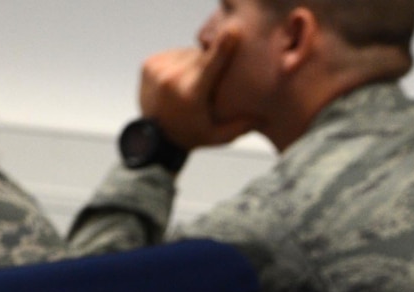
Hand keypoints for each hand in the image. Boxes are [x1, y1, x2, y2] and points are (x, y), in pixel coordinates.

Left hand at [137, 31, 252, 151]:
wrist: (153, 137)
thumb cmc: (191, 136)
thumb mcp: (218, 137)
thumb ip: (241, 126)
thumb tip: (264, 117)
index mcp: (190, 95)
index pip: (210, 65)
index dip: (223, 48)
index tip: (233, 32)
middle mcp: (172, 79)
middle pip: (201, 57)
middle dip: (209, 64)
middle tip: (210, 83)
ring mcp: (158, 70)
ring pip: (187, 53)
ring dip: (195, 63)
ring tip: (193, 83)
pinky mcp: (149, 64)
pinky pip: (173, 53)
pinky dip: (180, 63)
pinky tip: (179, 80)